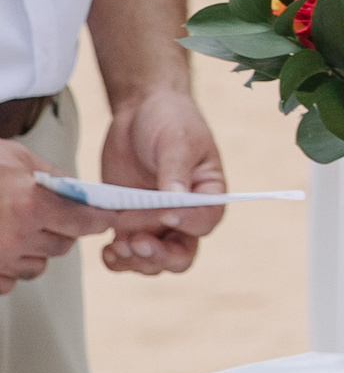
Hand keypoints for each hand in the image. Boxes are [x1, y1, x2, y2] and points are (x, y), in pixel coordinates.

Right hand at [0, 144, 94, 287]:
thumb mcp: (15, 157)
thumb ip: (51, 174)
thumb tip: (78, 188)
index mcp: (30, 204)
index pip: (84, 222)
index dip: (99, 218)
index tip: (105, 216)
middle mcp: (16, 237)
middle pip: (63, 246)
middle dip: (63, 231)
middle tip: (52, 215)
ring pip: (37, 266)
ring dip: (35, 250)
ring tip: (18, 227)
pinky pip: (10, 280)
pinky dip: (9, 266)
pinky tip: (0, 243)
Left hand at [96, 89, 227, 274]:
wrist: (139, 111)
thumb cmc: (169, 119)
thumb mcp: (176, 139)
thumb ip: (175, 170)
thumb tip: (176, 201)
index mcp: (207, 193)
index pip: (205, 220)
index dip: (188, 224)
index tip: (166, 214)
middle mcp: (185, 215)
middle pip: (181, 254)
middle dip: (160, 256)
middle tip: (138, 242)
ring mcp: (156, 222)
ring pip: (153, 260)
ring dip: (136, 260)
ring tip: (116, 246)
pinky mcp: (130, 223)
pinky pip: (126, 253)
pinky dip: (117, 259)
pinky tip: (106, 251)